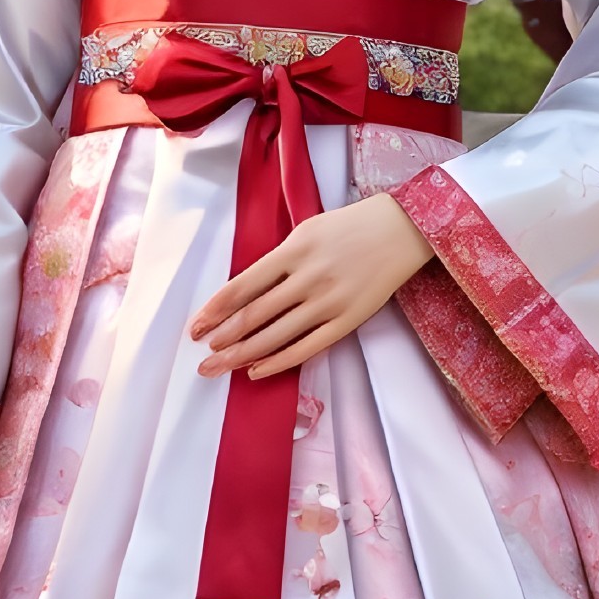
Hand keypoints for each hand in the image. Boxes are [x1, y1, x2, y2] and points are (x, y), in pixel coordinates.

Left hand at [191, 192, 433, 381]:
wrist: (402, 230)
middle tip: (201, 358)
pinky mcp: (348, 320)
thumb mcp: (307, 231)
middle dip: (223, 339)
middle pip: (254, 315)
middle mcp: (309, 277)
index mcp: (294, 250)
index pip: (243, 286)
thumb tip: (242, 294)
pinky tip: (258, 371)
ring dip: (242, 355)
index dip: (216, 310)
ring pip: (276, 336)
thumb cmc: (349, 227)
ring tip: (219, 367)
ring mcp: (329, 302)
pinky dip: (279, 362)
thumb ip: (277, 261)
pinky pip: (307, 347)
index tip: (196, 327)